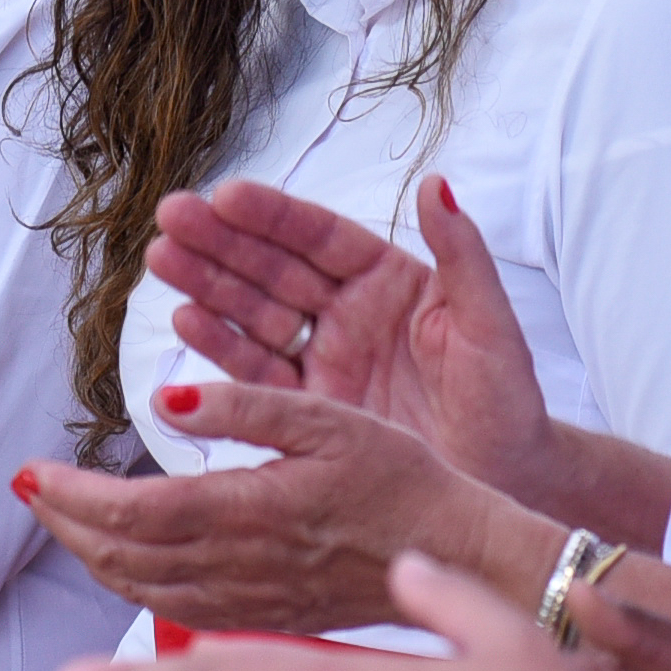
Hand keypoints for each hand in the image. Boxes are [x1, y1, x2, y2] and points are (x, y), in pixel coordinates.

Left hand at [15, 383, 538, 633]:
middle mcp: (241, 567)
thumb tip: (168, 395)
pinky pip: (172, 609)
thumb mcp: (332, 417)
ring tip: (59, 516)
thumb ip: (245, 403)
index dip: (71, 496)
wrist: (460, 557)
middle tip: (30, 487)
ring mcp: (248, 602)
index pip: (134, 512)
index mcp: (253, 511)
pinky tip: (118, 558)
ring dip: (89, 553)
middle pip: (121, 556)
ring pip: (140, 589)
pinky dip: (129, 582)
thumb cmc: (405, 479)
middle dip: (63, 522)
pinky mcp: (260, 620)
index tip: (31, 471)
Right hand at [148, 174, 560, 498]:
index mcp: (390, 282)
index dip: (273, 217)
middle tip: (171, 217)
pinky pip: (255, 373)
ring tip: (161, 261)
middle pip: (274, 268)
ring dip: (206, 286)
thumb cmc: (509, 405)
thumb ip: (461, 255)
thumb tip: (436, 183)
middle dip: (221, 242)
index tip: (226, 195)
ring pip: (254, 314)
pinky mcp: (307, 408)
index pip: (321, 238)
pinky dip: (218, 348)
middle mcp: (349, 315)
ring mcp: (324, 360)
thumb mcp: (491, 327)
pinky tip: (185, 321)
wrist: (506, 487)